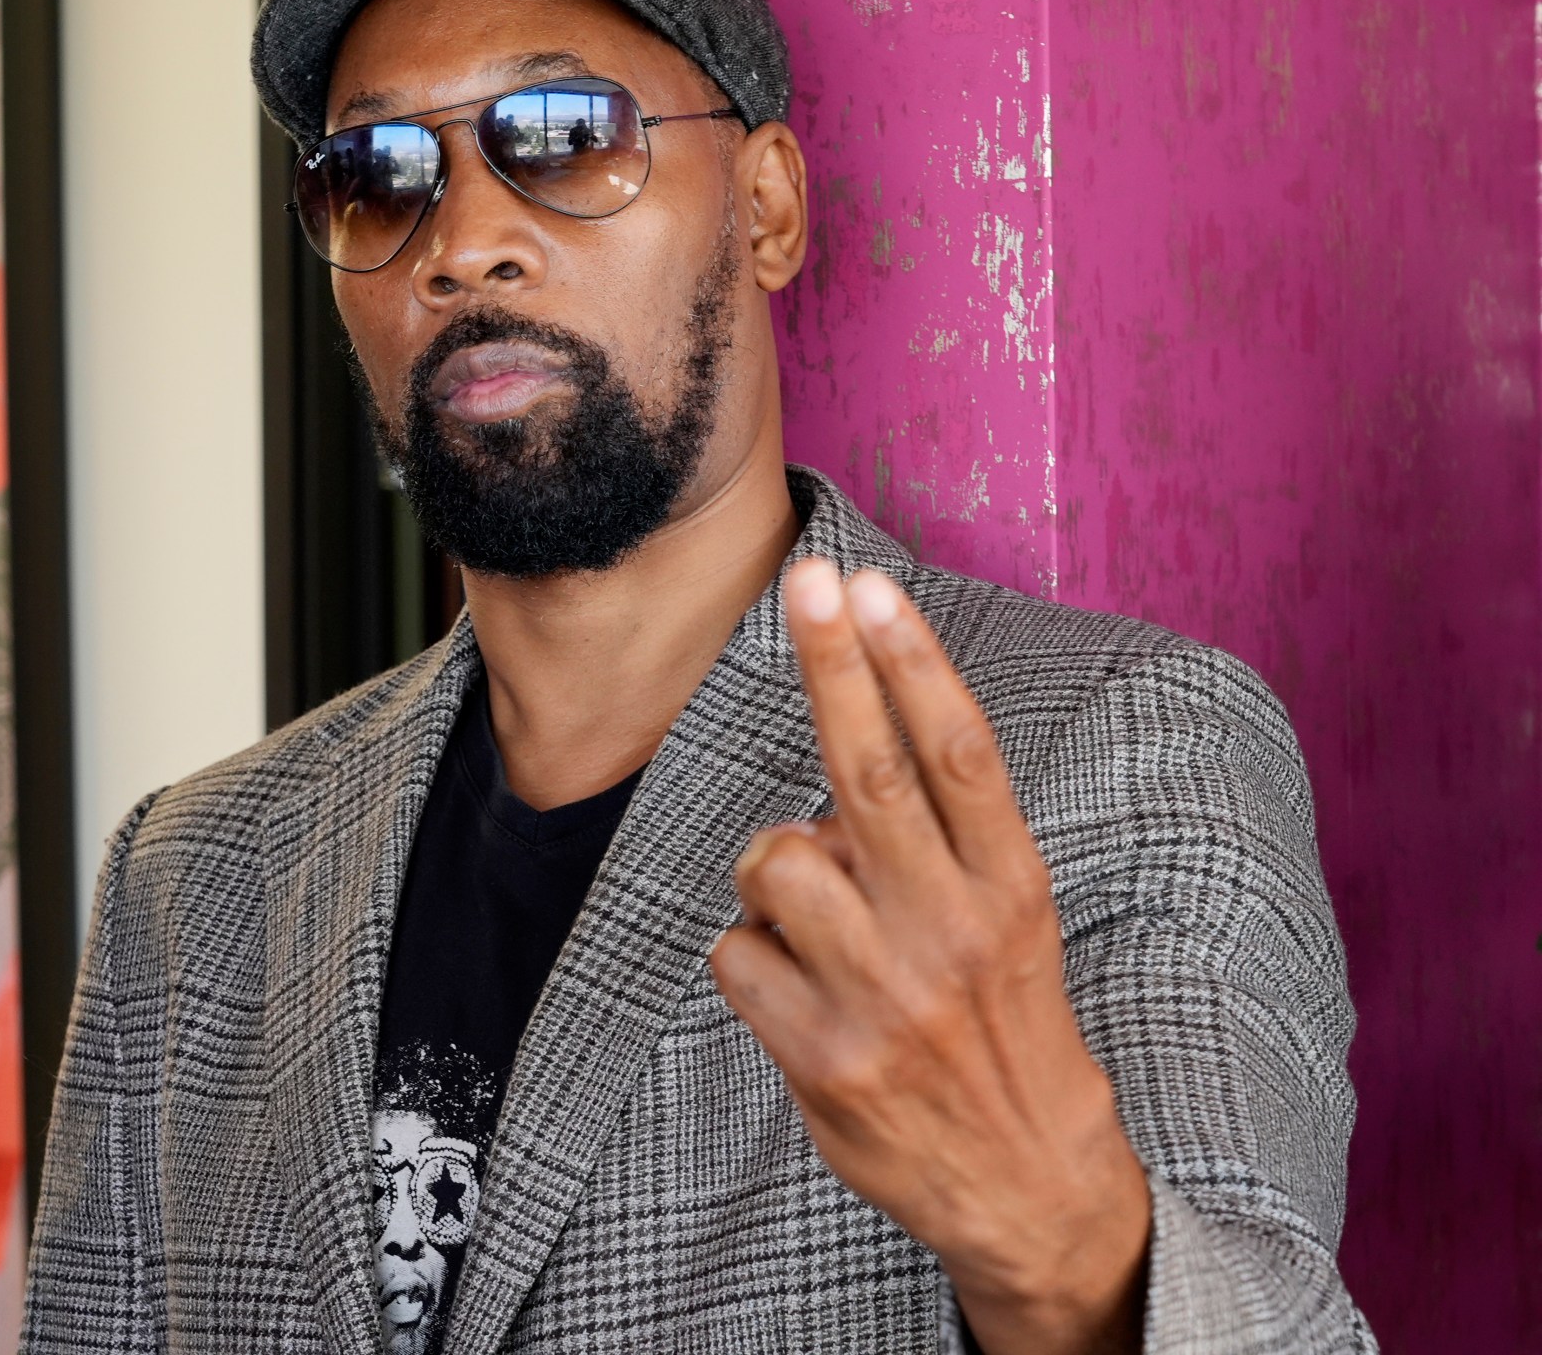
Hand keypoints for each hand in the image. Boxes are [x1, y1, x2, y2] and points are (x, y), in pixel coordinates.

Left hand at [710, 560, 1150, 1354]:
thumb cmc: (1000, 1029)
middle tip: (804, 580)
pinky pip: (733, 952)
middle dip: (833, 666)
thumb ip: (936, 850)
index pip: (960, 753)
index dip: (912, 662)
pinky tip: (796, 994)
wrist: (1033, 1186)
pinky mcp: (824, 1056)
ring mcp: (885, 995)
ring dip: (770, 872)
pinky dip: (746, 957)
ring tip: (813, 922)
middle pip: (873, 772)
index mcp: (1009, 890)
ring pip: (774, 861)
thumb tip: (838, 775)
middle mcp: (952, 931)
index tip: (873, 586)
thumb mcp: (1005, 926)